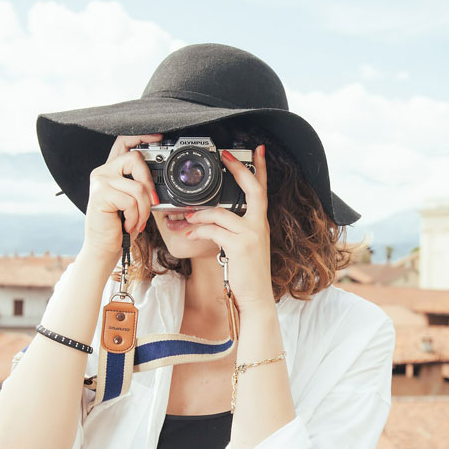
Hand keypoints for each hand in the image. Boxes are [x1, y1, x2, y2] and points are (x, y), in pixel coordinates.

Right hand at [80, 134, 161, 263]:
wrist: (105, 246)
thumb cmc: (121, 225)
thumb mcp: (135, 202)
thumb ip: (142, 186)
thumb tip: (161, 181)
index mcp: (112, 171)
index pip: (124, 143)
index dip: (141, 136)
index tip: (158, 137)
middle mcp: (103, 171)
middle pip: (135, 159)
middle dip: (149, 184)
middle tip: (151, 203)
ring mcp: (100, 181)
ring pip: (137, 186)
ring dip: (144, 210)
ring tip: (136, 221)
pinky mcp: (100, 194)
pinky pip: (130, 201)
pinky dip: (135, 217)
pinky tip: (127, 224)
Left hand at [183, 146, 273, 311]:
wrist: (256, 299)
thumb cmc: (247, 275)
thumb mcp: (243, 248)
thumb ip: (233, 230)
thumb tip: (210, 218)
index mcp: (260, 224)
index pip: (263, 190)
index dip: (260, 169)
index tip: (257, 150)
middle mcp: (259, 226)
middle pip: (253, 189)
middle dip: (239, 169)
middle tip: (225, 155)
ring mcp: (251, 235)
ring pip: (221, 212)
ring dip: (199, 213)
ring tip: (185, 217)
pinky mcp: (239, 246)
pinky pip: (213, 230)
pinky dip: (197, 230)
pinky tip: (188, 233)